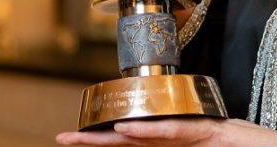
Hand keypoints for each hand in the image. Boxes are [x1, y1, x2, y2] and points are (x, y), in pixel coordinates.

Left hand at [56, 118, 276, 145]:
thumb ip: (189, 146)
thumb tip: (153, 145)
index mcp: (183, 144)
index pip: (138, 145)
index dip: (108, 143)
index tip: (81, 140)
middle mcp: (185, 137)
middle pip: (135, 139)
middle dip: (98, 140)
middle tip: (64, 138)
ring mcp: (198, 133)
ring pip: (149, 135)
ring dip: (115, 136)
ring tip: (83, 137)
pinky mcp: (213, 132)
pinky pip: (177, 133)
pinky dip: (152, 133)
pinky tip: (129, 131)